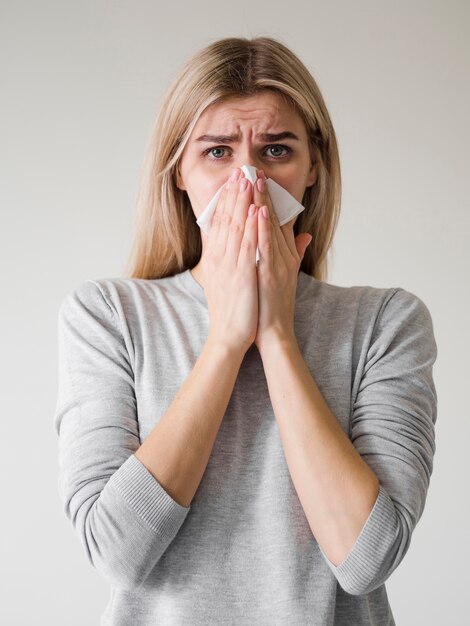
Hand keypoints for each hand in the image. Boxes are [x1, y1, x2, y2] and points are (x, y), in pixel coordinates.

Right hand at [200, 168, 258, 353]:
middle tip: (241, 170)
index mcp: (217, 258)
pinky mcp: (241, 275)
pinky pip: (247, 246)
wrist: (228, 336)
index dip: (228, 200)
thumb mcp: (227, 281)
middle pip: (227, 219)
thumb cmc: (231, 310)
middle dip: (235, 193)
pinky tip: (256, 210)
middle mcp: (220, 258)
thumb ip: (231, 260)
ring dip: (243, 201)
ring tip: (248, 179)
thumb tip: (234, 245)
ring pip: (236, 227)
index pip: (221, 222)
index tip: (235, 180)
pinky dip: (251, 227)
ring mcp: (229, 265)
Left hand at [252, 169, 311, 351]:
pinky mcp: (271, 273)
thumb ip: (295, 253)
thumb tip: (304, 234)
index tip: (261, 181)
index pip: (279, 222)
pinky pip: (266, 246)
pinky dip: (263, 228)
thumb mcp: (287, 276)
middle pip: (274, 219)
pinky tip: (259, 210)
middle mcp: (284, 256)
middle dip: (264, 194)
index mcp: (286, 255)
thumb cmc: (274, 306)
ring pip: (270, 228)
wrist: (274, 331)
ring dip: (263, 203)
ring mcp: (278, 264)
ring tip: (255, 181)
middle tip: (255, 171)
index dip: (271, 200)